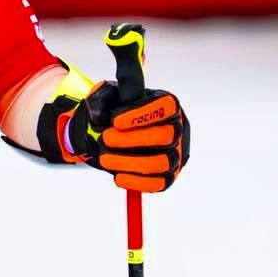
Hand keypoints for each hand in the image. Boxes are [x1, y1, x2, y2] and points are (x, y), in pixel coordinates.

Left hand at [65, 82, 189, 191]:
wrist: (114, 137)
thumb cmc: (117, 114)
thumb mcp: (110, 97)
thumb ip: (105, 93)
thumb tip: (101, 93)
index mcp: (167, 105)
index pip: (165, 106)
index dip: (141, 114)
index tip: (115, 120)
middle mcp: (177, 130)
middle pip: (165, 136)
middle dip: (132, 139)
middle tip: (106, 138)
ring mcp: (175, 155)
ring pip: (161, 162)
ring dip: (129, 162)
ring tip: (104, 159)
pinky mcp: (168, 177)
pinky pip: (158, 183)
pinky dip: (136, 182)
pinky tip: (117, 176)